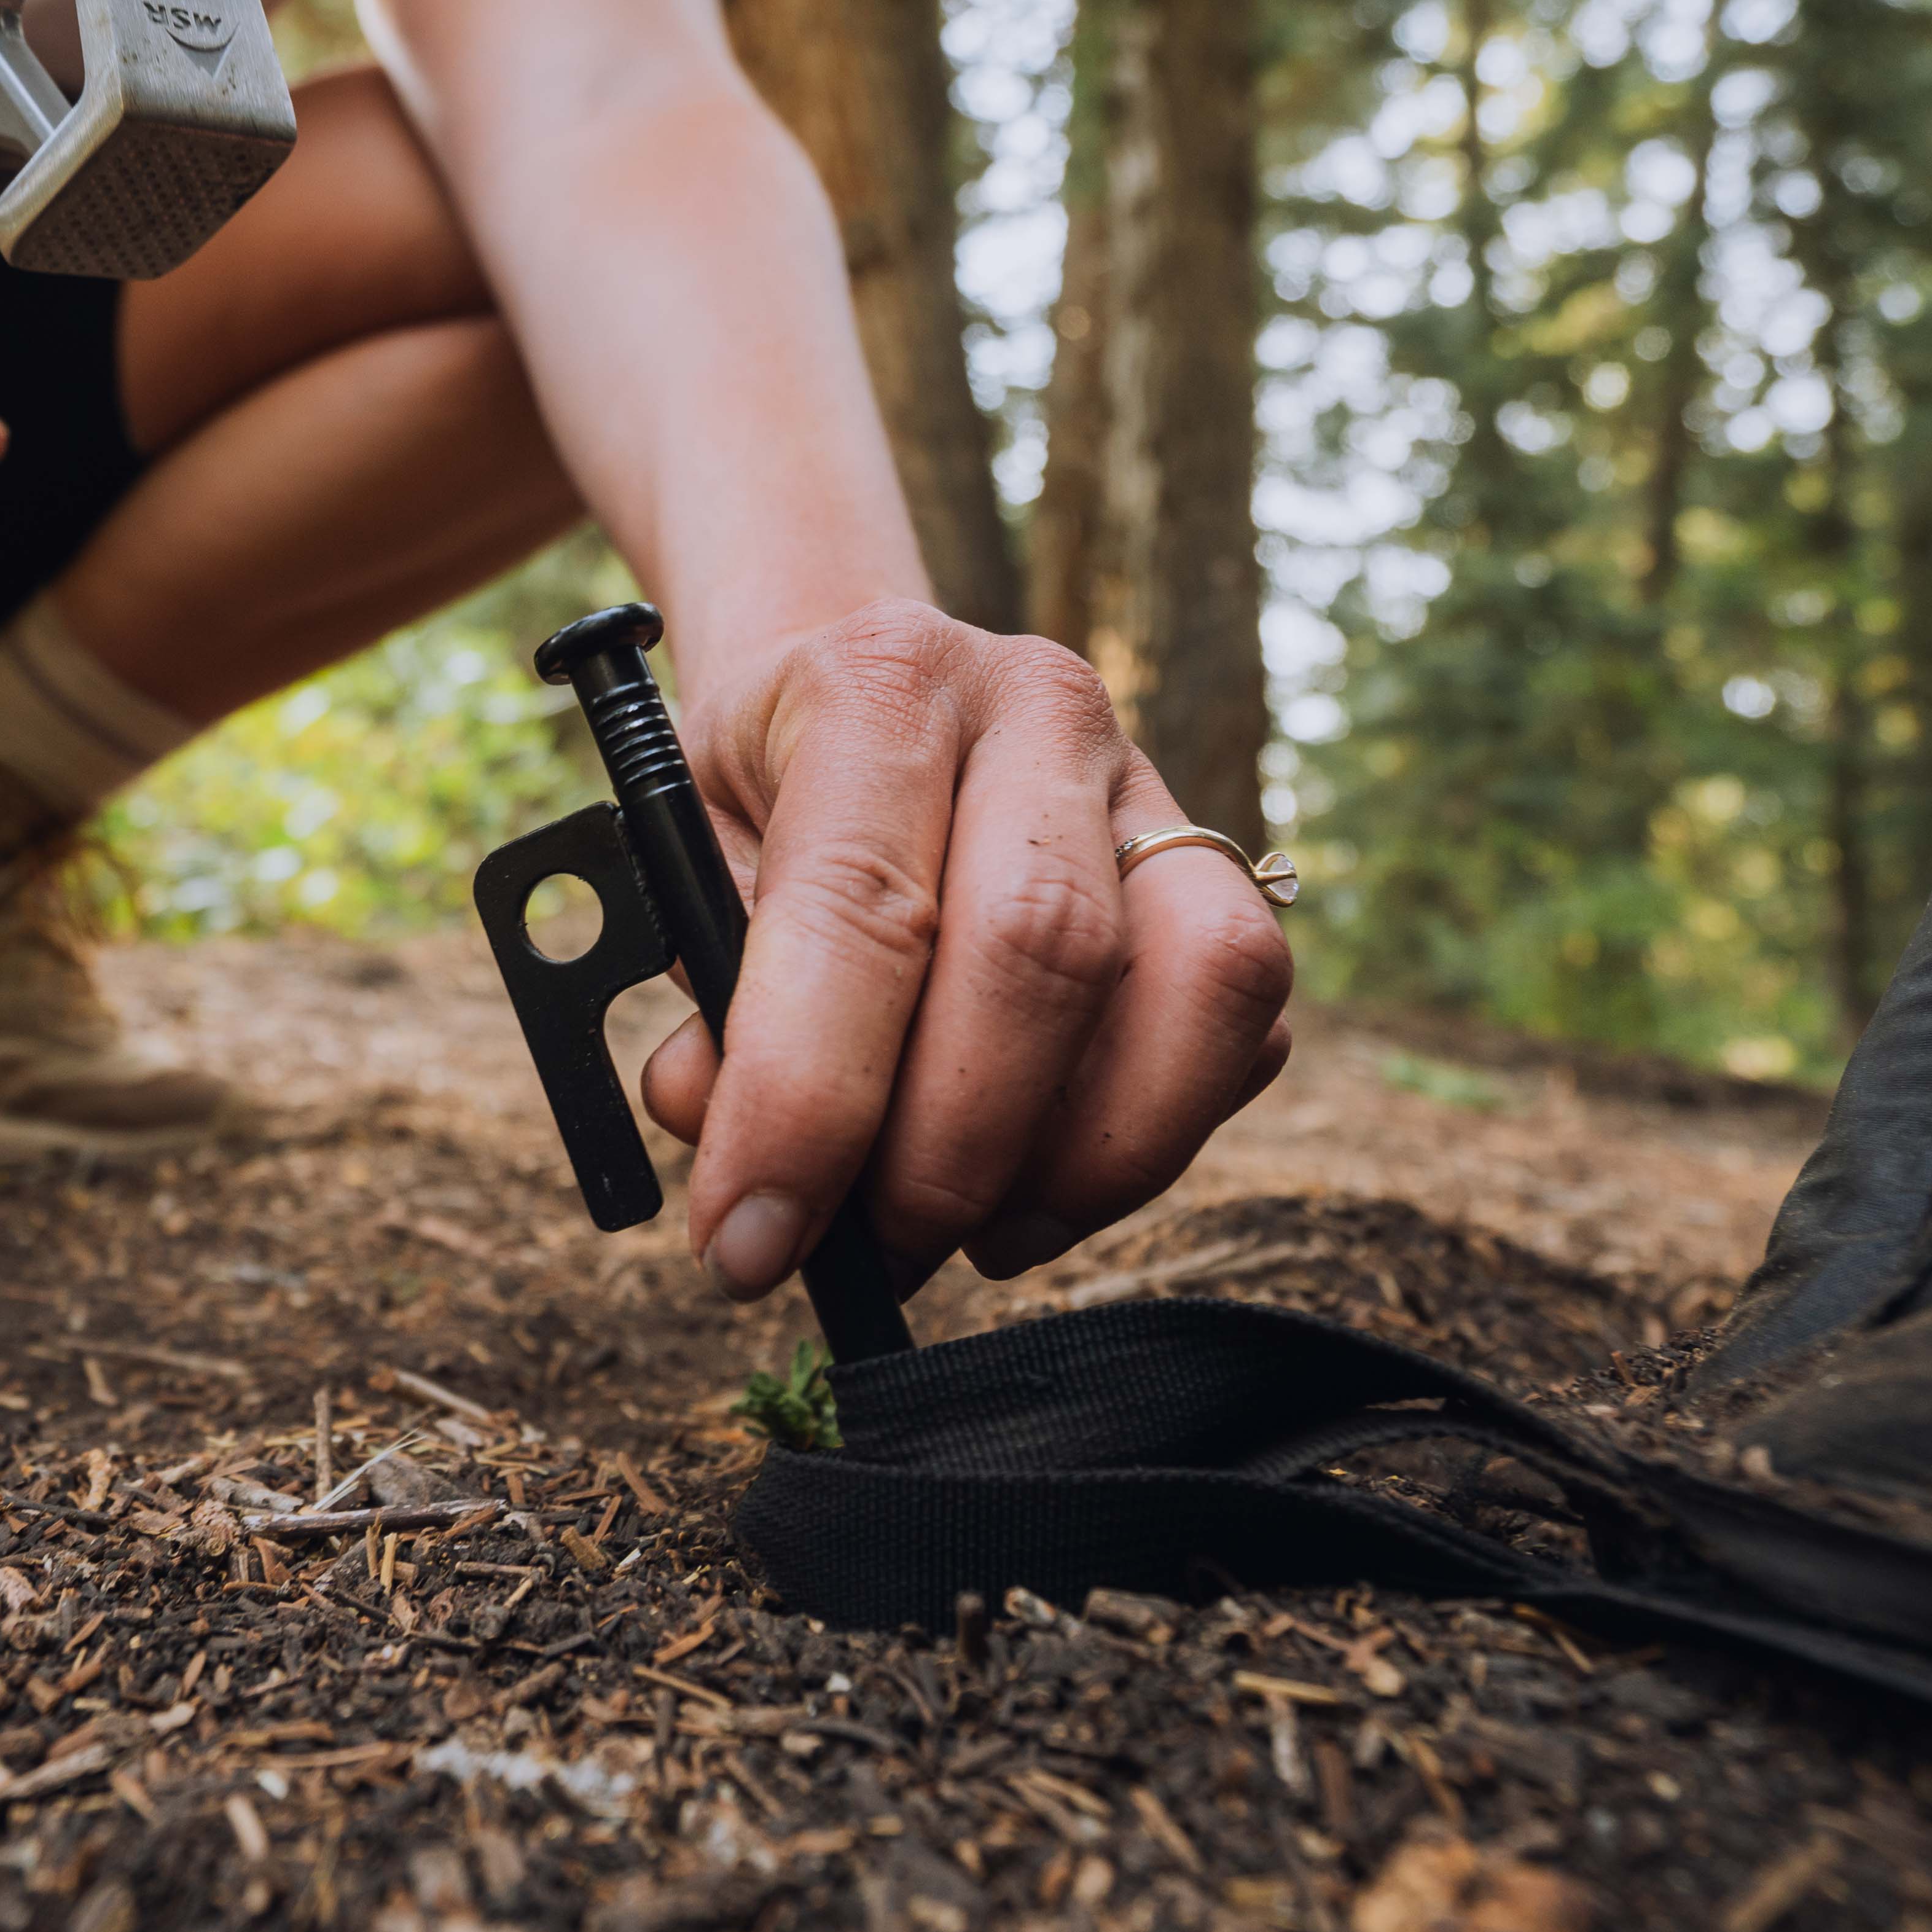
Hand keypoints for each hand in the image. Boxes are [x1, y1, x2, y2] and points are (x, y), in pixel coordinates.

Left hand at [636, 601, 1293, 1297]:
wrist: (863, 682)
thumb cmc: (765, 796)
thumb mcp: (686, 864)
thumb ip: (709, 1002)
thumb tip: (735, 1150)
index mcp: (883, 683)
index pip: (862, 907)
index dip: (806, 1102)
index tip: (747, 1242)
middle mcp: (1039, 708)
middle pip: (1048, 947)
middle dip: (954, 1148)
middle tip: (880, 1249)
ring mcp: (1152, 783)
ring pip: (1199, 986)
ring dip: (1082, 1162)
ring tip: (973, 1232)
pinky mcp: (1225, 866)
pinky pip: (1244, 1027)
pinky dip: (1152, 1138)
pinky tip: (1044, 1173)